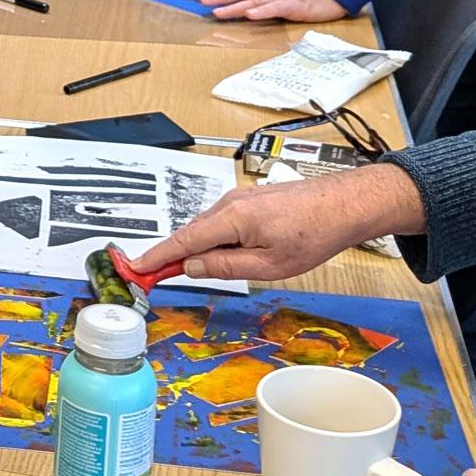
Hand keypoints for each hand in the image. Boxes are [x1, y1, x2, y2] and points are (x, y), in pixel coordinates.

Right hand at [137, 161, 427, 283]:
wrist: (342, 205)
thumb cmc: (312, 234)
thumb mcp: (267, 265)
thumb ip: (225, 267)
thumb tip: (191, 268)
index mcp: (231, 218)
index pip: (182, 241)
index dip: (155, 256)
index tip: (133, 268)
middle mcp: (229, 202)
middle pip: (190, 233)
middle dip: (170, 255)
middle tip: (152, 277)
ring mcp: (238, 198)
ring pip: (206, 228)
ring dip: (195, 249)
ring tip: (189, 272)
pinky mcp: (248, 200)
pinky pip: (219, 221)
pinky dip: (210, 238)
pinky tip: (219, 254)